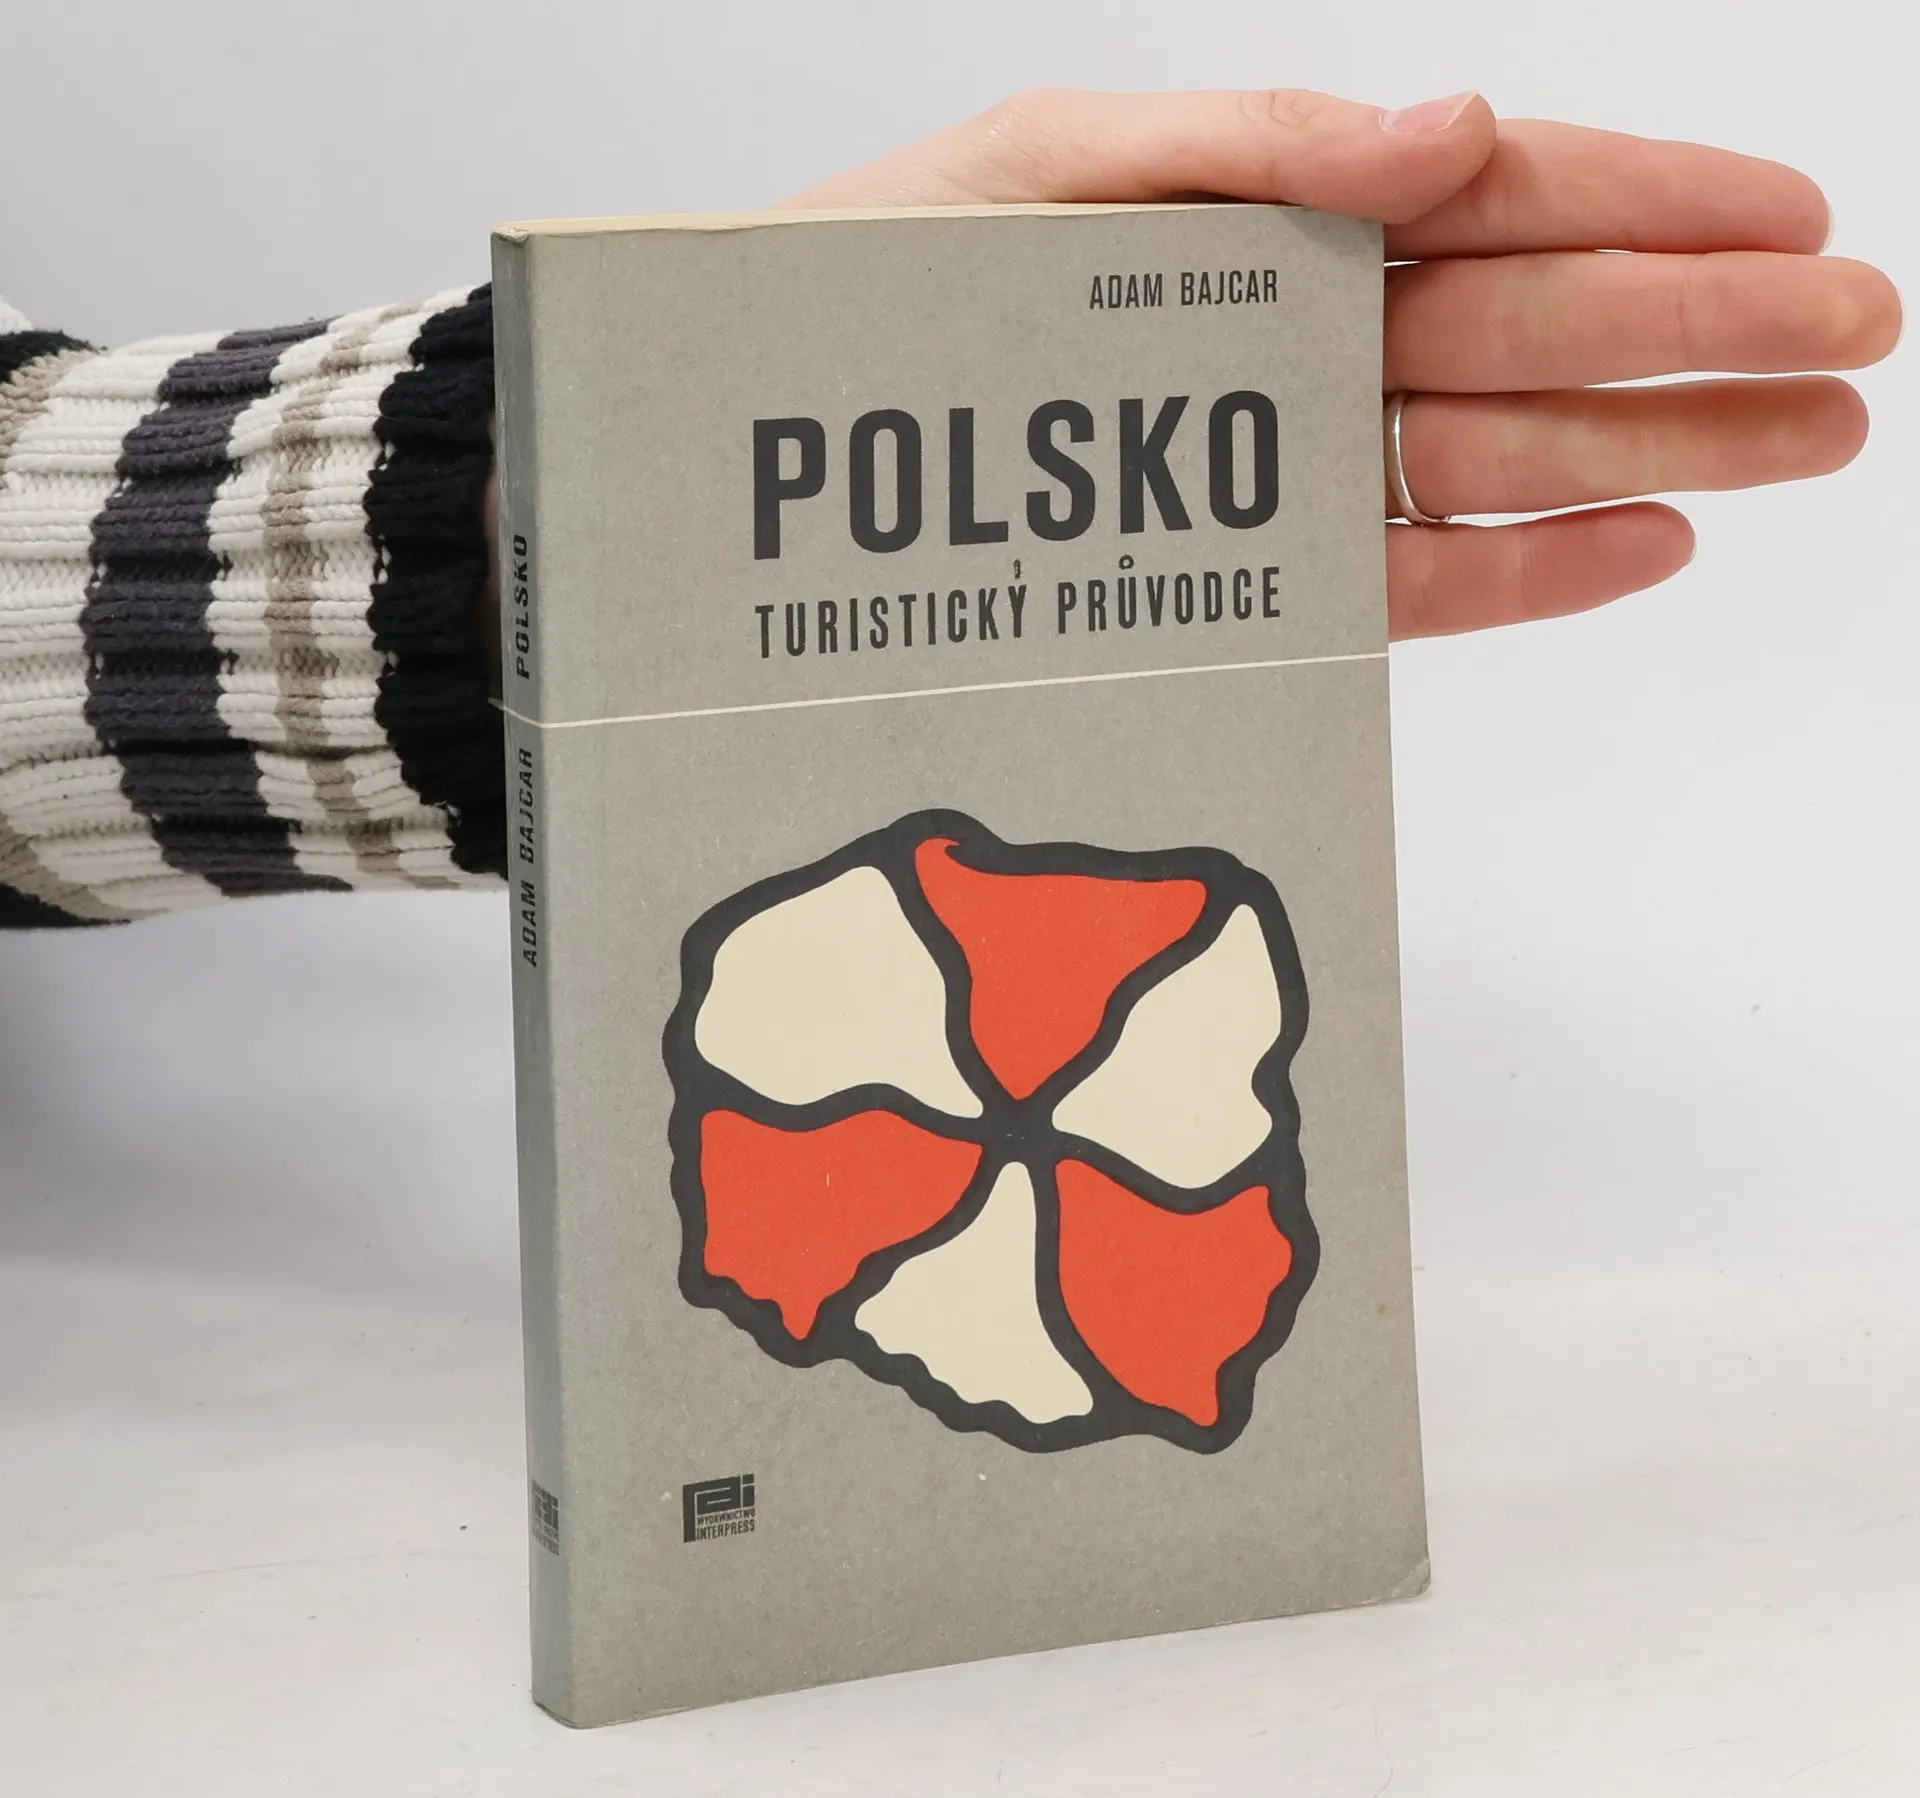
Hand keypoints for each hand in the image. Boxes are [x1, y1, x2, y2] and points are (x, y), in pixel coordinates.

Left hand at [787, 91, 1901, 638]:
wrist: (786, 453)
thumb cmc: (895, 279)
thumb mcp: (1056, 162)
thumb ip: (1252, 145)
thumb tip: (1446, 130)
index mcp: (1274, 213)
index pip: (1503, 195)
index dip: (1655, 202)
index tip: (1793, 216)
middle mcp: (1301, 339)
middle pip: (1542, 323)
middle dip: (1704, 328)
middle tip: (1861, 339)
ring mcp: (1287, 464)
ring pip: (1505, 447)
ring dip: (1659, 444)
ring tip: (1806, 442)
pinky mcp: (1251, 577)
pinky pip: (1411, 571)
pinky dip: (1527, 562)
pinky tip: (1643, 539)